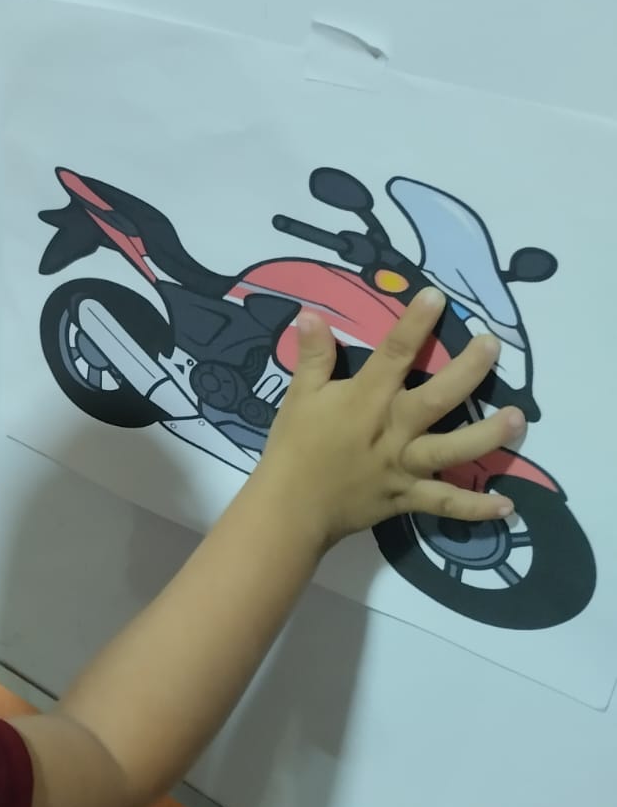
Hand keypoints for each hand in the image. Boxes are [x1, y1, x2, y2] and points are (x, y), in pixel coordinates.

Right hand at [257, 287, 521, 550]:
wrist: (290, 509)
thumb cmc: (294, 449)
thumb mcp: (300, 397)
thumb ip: (313, 357)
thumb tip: (311, 314)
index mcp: (366, 401)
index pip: (394, 354)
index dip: (415, 324)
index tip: (436, 298)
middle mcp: (393, 430)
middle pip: (438, 398)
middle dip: (468, 371)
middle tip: (493, 346)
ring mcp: (404, 466)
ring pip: (452, 449)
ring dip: (486, 435)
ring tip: (516, 420)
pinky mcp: (407, 497)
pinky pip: (445, 503)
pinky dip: (475, 508)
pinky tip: (506, 505)